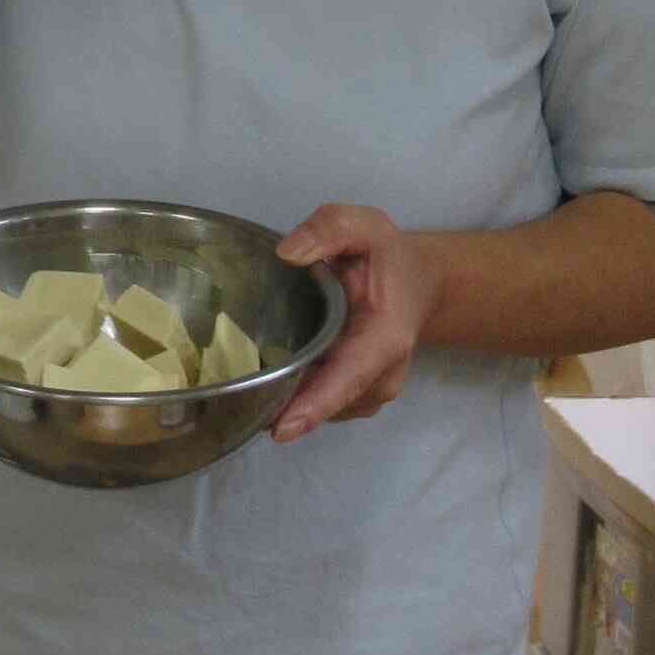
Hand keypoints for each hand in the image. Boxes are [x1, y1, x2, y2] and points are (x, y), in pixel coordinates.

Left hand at [271, 204, 441, 441]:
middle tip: (237, 393)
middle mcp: (383, 376)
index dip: (315, 405)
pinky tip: (272, 374)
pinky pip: (322, 404)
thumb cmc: (388, 256)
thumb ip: (329, 229)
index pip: (349, 378)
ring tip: (250, 377)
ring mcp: (372, 392)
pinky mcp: (358, 398)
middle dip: (287, 404)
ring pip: (322, 408)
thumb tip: (289, 253)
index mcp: (386, 338)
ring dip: (289, 398)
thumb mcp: (363, 225)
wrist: (417, 280)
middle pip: (329, 402)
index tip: (282, 429)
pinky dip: (297, 395)